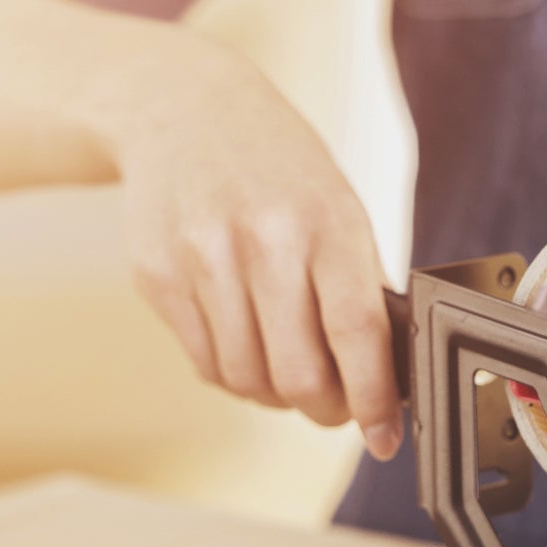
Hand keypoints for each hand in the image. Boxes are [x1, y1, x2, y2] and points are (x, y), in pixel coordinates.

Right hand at [101, 48, 401, 458]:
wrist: (182, 111)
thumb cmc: (278, 169)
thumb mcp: (338, 208)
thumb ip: (360, 288)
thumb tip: (389, 380)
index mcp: (327, 222)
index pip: (356, 333)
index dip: (373, 400)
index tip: (384, 435)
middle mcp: (264, 240)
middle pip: (297, 374)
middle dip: (324, 410)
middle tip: (333, 409)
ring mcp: (203, 258)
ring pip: (247, 380)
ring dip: (275, 396)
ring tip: (287, 370)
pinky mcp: (157, 276)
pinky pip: (206, 364)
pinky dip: (234, 374)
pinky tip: (247, 346)